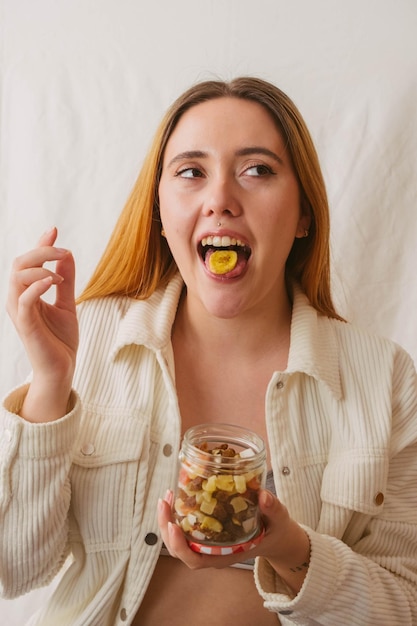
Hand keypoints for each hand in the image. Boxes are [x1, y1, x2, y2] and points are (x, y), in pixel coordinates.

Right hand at [7, 227, 78, 419]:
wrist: (62, 369)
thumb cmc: (60, 339)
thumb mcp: (66, 303)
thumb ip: (65, 281)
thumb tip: (67, 253)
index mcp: (27, 294)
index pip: (28, 262)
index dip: (40, 244)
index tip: (54, 230)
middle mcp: (18, 299)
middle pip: (20, 263)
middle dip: (41, 251)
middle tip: (63, 251)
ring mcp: (20, 312)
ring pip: (18, 277)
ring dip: (40, 267)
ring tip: (60, 274)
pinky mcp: (25, 325)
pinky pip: (24, 300)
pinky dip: (37, 286)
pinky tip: (54, 281)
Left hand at [158, 489, 309, 592]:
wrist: (277, 535)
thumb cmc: (275, 530)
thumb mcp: (279, 520)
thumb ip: (273, 508)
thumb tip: (264, 495)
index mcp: (228, 554)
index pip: (196, 560)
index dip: (180, 546)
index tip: (173, 526)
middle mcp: (214, 552)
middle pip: (180, 551)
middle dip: (166, 528)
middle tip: (164, 503)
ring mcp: (209, 543)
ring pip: (179, 540)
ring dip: (168, 520)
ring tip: (166, 497)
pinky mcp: (208, 532)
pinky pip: (186, 529)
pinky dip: (177, 514)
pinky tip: (177, 496)